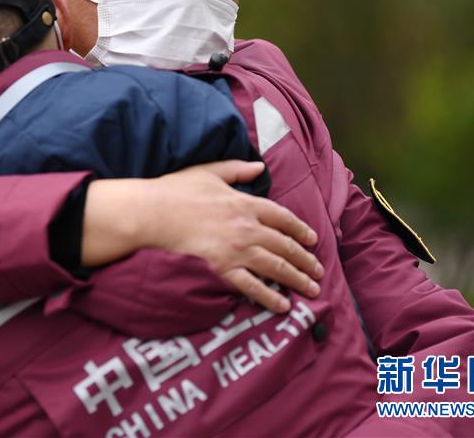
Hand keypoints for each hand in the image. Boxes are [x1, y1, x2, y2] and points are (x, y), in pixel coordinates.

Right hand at [82, 160, 322, 312]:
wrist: (154, 213)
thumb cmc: (177, 190)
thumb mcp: (209, 171)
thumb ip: (237, 169)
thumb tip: (260, 166)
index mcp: (246, 202)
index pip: (283, 218)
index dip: (300, 230)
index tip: (312, 240)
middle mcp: (247, 227)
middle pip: (285, 245)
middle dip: (306, 260)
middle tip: (318, 272)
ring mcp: (237, 249)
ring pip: (276, 267)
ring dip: (298, 279)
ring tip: (312, 290)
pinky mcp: (223, 267)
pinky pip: (252, 286)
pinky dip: (270, 297)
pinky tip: (283, 306)